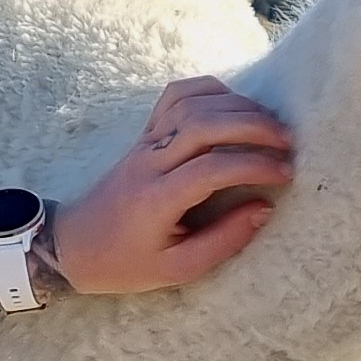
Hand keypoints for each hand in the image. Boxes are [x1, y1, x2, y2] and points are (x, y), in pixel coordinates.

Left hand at [44, 77, 294, 294]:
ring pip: (190, 103)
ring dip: (236, 105)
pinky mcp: (143, 134)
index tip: (286, 173)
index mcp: (156, 199)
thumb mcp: (176, 269)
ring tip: (269, 123)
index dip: (254, 165)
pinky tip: (233, 105)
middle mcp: (149, 162)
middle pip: (203, 124)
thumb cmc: (125, 264)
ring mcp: (144, 143)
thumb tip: (264, 208)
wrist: (72, 246)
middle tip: (287, 142)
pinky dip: (207, 90)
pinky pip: (174, 97)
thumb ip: (223, 241)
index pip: (212, 167)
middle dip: (253, 125)